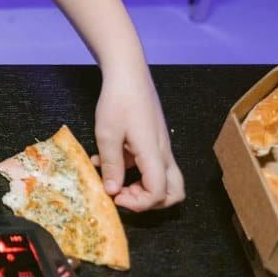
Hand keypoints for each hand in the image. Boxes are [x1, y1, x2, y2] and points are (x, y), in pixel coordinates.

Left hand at [91, 65, 184, 210]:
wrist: (128, 73)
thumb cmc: (118, 100)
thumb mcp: (107, 134)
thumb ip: (111, 165)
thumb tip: (113, 192)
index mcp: (154, 153)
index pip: (159, 192)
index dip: (139, 203)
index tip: (116, 197)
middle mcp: (163, 153)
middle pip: (174, 191)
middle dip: (151, 202)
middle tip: (124, 196)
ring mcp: (159, 147)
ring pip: (162, 179)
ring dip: (139, 186)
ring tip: (111, 180)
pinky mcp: (152, 140)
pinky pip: (149, 164)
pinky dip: (131, 170)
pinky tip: (103, 160)